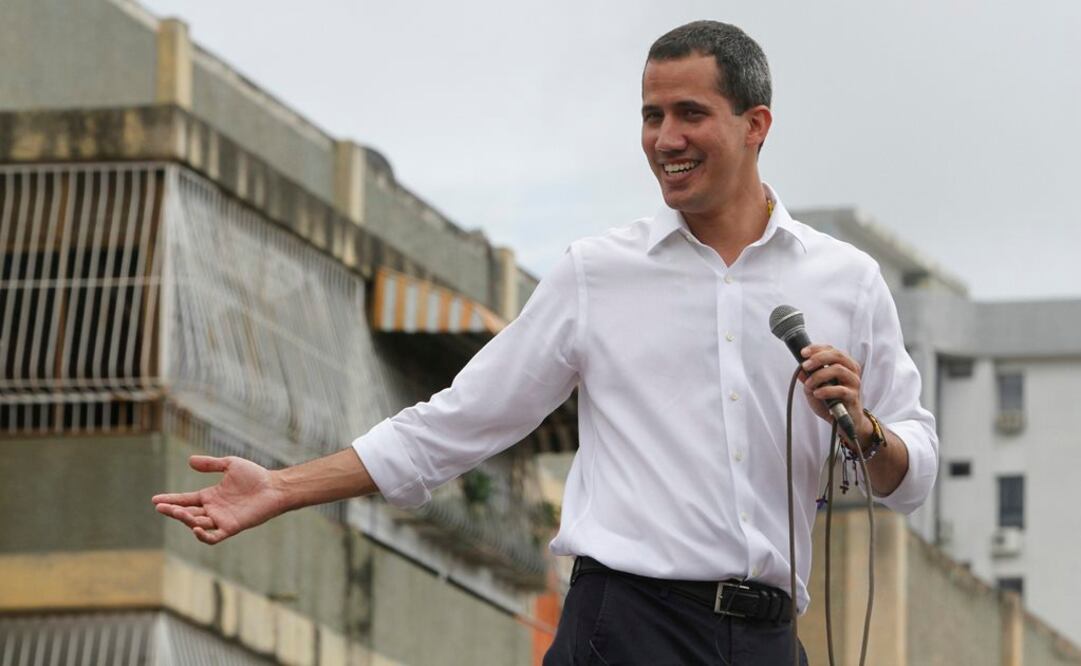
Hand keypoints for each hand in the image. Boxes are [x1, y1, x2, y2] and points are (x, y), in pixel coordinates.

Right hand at [152, 455, 285, 544]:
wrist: (274, 487)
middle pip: (187, 513)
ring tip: (178, 511)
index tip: (154, 499)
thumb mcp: (230, 465)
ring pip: (197, 524)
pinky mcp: (232, 527)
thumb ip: (211, 464)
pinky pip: (213, 537)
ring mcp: (221, 520)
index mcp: (210, 496)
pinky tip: (195, 528)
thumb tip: (190, 461)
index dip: (170, 500)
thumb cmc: (255, 476)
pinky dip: (203, 536)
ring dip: (186, 519)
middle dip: (173, 511)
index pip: (185, 500)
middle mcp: (213, 510)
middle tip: (161, 507)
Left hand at [798, 344, 870, 447]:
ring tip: (809, 384)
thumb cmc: (831, 402)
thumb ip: (808, 379)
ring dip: (819, 376)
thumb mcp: (814, 389)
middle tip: (805, 366)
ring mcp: (854, 383)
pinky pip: (840, 389)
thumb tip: (799, 371)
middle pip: (837, 355)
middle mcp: (851, 371)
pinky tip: (817, 394)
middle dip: (818, 358)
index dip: (816, 349)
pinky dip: (826, 390)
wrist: (843, 422)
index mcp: (843, 364)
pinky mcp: (854, 397)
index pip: (831, 349)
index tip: (803, 353)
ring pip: (839, 369)